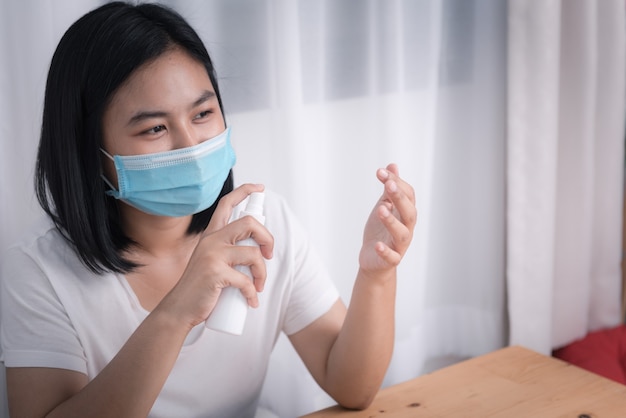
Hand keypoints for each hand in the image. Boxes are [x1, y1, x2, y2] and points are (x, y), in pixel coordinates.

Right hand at [157, 184, 273, 329]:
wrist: (180, 309)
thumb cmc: (200, 287)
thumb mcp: (211, 260)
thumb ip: (228, 250)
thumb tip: (258, 249)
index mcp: (211, 234)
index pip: (227, 203)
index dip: (245, 191)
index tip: (260, 188)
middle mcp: (211, 240)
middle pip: (249, 223)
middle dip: (268, 238)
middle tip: (269, 255)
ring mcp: (212, 255)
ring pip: (253, 254)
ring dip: (262, 273)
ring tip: (259, 286)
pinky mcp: (215, 273)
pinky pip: (246, 280)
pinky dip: (253, 293)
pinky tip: (251, 301)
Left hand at [359, 164, 415, 277]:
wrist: (373, 259)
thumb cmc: (380, 231)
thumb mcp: (384, 206)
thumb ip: (389, 189)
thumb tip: (392, 165)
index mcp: (405, 213)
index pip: (408, 195)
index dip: (396, 183)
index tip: (380, 172)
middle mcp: (406, 228)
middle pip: (409, 212)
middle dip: (400, 198)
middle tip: (388, 185)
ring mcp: (399, 245)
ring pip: (402, 233)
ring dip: (392, 221)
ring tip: (380, 209)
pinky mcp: (391, 260)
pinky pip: (392, 257)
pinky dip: (385, 251)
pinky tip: (377, 245)